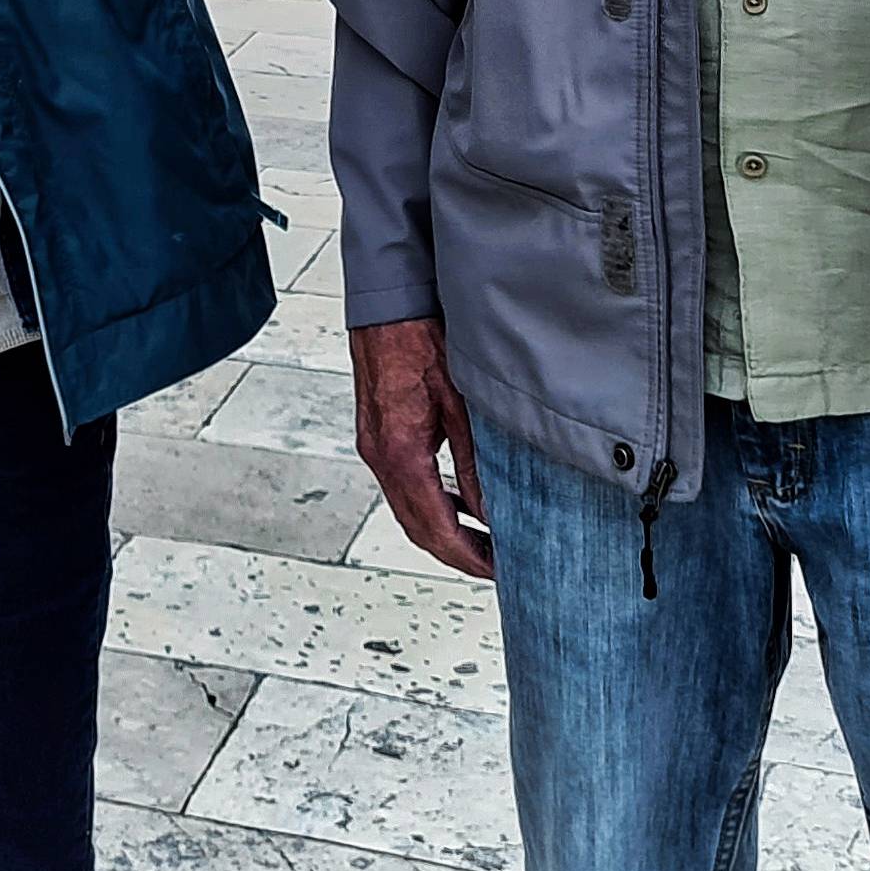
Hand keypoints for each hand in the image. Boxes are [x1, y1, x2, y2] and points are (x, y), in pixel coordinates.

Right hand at [350, 317, 493, 580]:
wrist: (389, 300)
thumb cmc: (423, 336)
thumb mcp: (461, 401)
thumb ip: (475, 460)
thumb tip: (490, 510)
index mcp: (401, 452)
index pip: (435, 526)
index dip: (466, 556)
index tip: (495, 570)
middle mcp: (380, 455)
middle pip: (418, 527)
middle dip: (456, 553)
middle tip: (495, 565)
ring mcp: (374, 446)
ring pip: (407, 510)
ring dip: (442, 531)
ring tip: (482, 540)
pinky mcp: (377, 435)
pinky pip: (402, 486)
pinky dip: (429, 504)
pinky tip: (456, 502)